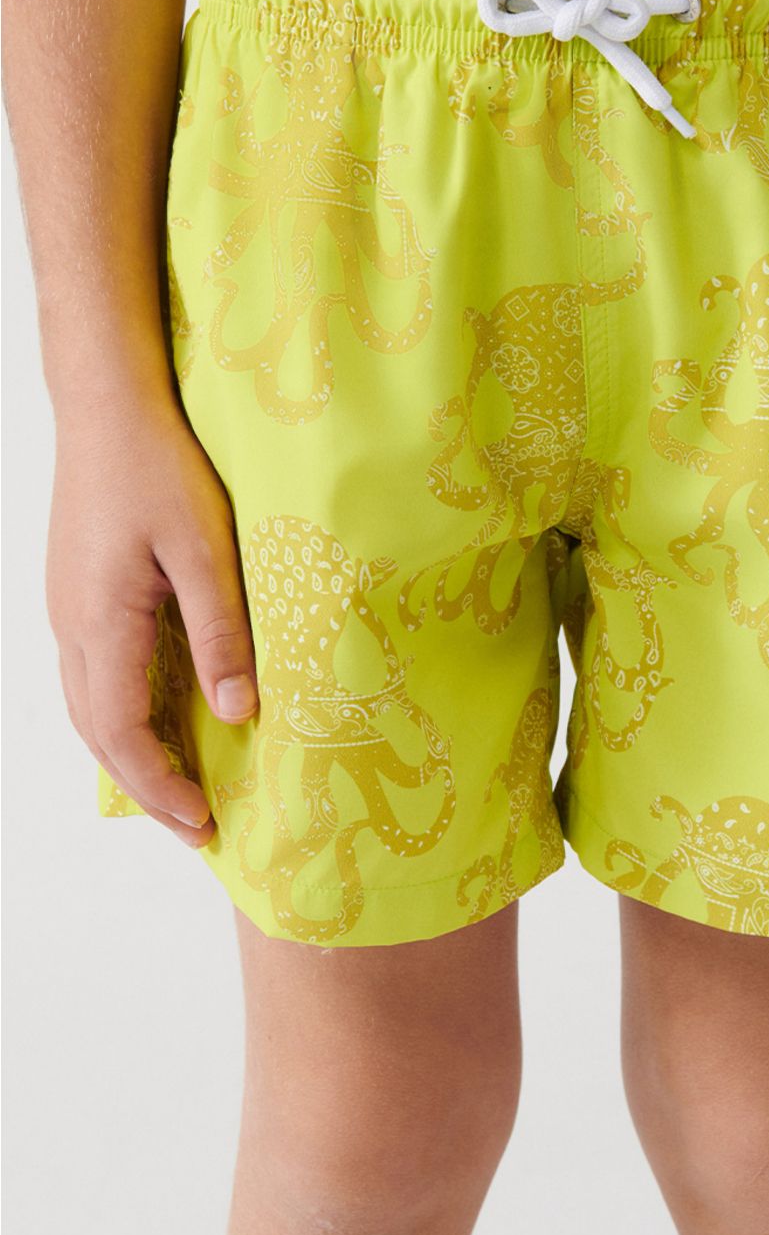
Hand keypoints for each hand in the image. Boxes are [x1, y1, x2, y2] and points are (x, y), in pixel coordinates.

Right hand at [46, 396, 257, 845]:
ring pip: (88, 707)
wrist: (106, 406)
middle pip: (99, 733)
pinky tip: (157, 716)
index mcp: (101, 623)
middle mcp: (72, 627)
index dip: (162, 786)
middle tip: (196, 828)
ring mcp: (67, 610)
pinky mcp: (76, 592)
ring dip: (129, 754)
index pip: (123, 734)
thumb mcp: (205, 547)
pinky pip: (91, 674)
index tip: (203, 823)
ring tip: (178, 788)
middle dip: (146, 788)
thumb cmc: (159, 466)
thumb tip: (235, 712)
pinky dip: (120, 714)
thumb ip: (220, 631)